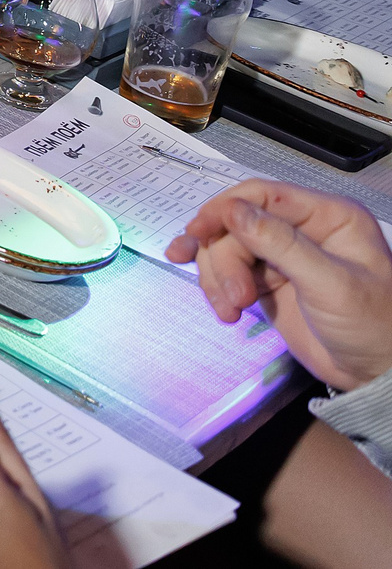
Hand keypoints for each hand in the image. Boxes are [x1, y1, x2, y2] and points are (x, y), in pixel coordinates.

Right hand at [167, 181, 391, 390]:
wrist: (377, 376)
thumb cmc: (374, 326)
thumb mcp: (331, 284)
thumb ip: (281, 244)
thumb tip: (231, 210)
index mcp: (327, 216)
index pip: (263, 196)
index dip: (225, 209)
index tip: (198, 232)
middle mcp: (300, 229)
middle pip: (236, 226)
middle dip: (225, 261)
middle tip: (235, 297)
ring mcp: (280, 256)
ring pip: (225, 249)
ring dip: (218, 278)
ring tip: (230, 310)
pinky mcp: (266, 283)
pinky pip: (226, 272)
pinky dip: (215, 286)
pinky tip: (217, 303)